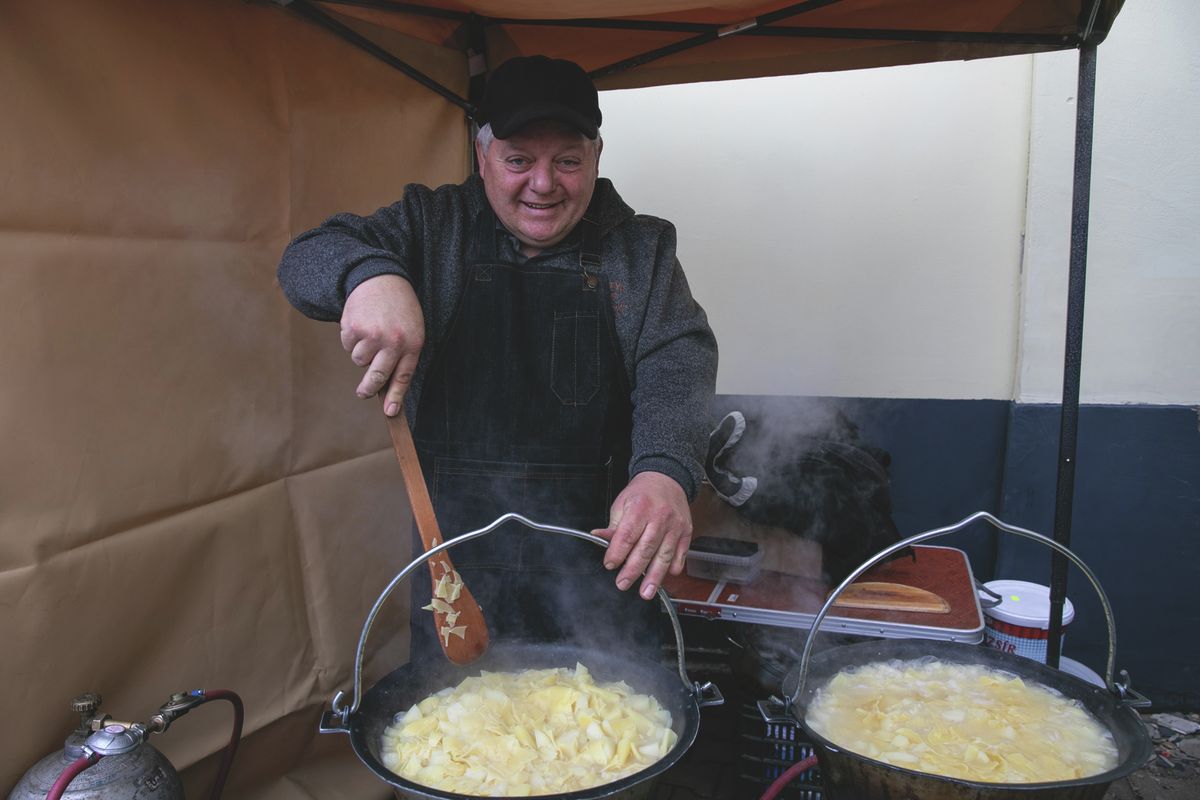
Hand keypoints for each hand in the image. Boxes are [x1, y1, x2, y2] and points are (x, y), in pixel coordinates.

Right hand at [338, 275, 424, 415]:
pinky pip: (347, 346)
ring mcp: (372, 335)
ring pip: (359, 361)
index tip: (390, 412)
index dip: (395, 397)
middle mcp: (393, 341)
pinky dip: (351, 338)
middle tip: (363, 393)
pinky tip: (360, 323)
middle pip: (377, 377)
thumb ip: (402, 355)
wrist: (380, 277)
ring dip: (361, 352)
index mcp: (412, 343)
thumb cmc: (398, 308)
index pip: (403, 377)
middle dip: (368, 389)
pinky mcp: (353, 328)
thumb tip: (387, 387)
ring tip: (369, 333)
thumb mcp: (411, 329)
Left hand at [594, 471, 691, 599]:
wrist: (666, 479)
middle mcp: (659, 517)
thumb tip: (599, 538)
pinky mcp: (686, 532)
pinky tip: (666, 577)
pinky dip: (673, 567)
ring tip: (646, 592)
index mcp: (640, 508)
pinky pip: (681, 553)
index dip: (617, 552)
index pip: (627, 535)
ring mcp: (675, 526)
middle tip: (623, 584)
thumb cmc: (642, 493)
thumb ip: (613, 526)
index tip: (610, 564)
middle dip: (633, 570)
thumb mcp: (622, 504)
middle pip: (646, 548)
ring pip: (664, 555)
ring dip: (655, 576)